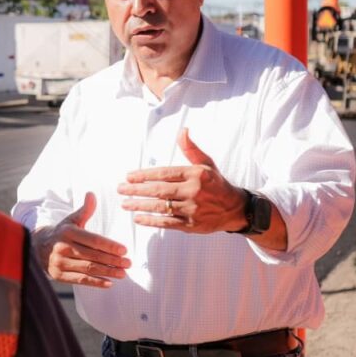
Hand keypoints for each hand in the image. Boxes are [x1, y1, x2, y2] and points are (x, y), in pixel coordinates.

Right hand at [31, 192, 130, 288]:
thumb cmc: (62, 233)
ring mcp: (60, 263)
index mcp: (68, 232)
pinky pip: (80, 280)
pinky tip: (109, 283)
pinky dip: (95, 283)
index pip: (93, 240)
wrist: (38, 248)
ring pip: (88, 269)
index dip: (110, 245)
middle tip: (128, 263)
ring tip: (122, 273)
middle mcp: (62, 247)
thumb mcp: (72, 220)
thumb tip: (91, 194)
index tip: (124, 250)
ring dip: (107, 272)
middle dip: (113, 260)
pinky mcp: (59, 275)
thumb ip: (85, 210)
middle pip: (93, 256)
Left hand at [117, 129, 246, 232]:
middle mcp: (193, 191)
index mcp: (195, 174)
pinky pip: (167, 223)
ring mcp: (192, 209)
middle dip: (137, 190)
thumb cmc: (216, 183)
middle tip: (120, 189)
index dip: (145, 175)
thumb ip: (191, 149)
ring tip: (125, 204)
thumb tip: (182, 131)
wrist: (235, 209)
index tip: (129, 177)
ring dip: (140, 206)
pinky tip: (138, 218)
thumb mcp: (206, 163)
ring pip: (161, 207)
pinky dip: (151, 221)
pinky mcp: (191, 225)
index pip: (165, 174)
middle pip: (160, 191)